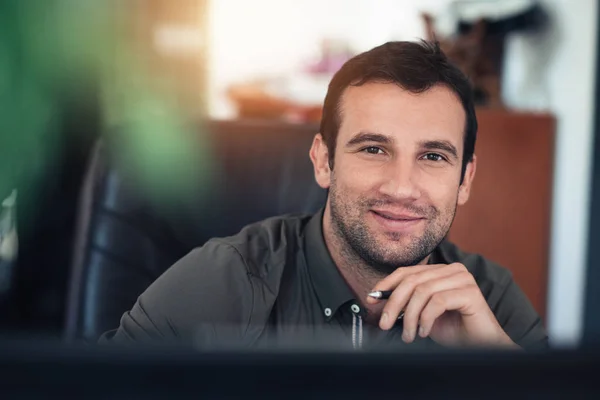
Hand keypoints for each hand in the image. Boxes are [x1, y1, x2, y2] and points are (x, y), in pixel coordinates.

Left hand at [366, 263, 517, 347]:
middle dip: (394, 304)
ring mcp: (463, 278)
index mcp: (439, 270)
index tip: (371, 299)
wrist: (482, 346)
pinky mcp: (470, 292)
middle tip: (385, 324)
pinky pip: (438, 302)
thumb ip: (405, 302)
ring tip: (410, 335)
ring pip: (422, 291)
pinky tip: (425, 332)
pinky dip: (426, 319)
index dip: (386, 284)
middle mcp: (452, 269)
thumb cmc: (454, 330)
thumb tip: (377, 299)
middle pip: (412, 281)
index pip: (406, 271)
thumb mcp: (422, 313)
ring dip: (411, 317)